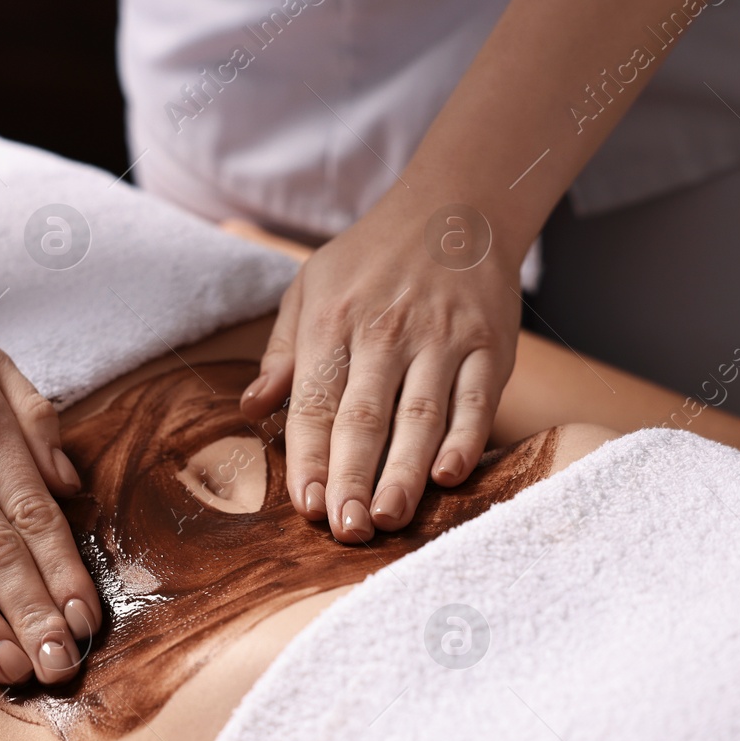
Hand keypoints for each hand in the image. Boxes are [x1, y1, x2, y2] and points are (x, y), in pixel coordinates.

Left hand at [240, 198, 523, 541]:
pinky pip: (476, 400)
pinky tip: (450, 476)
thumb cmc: (372, 257)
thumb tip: (251, 408)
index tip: (306, 507)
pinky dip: (465, 439)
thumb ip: (282, 352)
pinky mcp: (489, 345)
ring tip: (386, 519)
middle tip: (344, 531)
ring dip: (404, 473)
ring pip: (420, 417)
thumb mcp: (309, 286)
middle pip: (365, 418)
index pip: (316, 403)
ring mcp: (441, 339)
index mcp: (333, 321)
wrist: (456, 208)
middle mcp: (386, 332)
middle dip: (351, 479)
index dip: (310, 459)